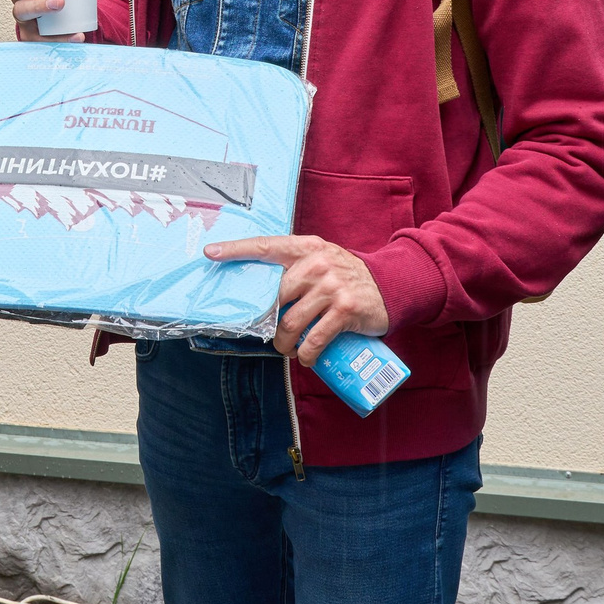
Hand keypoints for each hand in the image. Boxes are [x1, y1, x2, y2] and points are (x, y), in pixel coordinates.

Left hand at [205, 235, 390, 364]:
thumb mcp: (323, 261)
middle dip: (269, 322)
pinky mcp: (345, 310)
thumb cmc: (347, 277)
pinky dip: (306, 355)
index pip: (265, 246)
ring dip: (284, 344)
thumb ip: (295, 269)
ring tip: (288, 348)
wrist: (392, 286)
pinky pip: (315, 339)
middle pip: (275, 297)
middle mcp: (318, 263)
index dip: (236, 250)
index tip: (210, 253)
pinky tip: (305, 358)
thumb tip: (260, 291)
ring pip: (291, 322)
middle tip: (274, 333)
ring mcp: (332, 286)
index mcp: (307, 248)